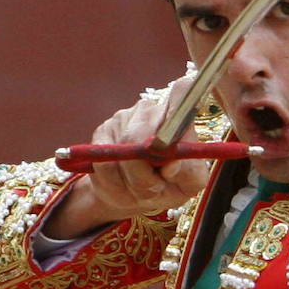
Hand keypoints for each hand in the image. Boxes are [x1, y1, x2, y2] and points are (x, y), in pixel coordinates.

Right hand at [44, 74, 211, 237]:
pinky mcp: (101, 133)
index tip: (173, 140)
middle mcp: (151, 109)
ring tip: (139, 192)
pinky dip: (114, 185)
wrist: (135, 197)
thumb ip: (187, 172)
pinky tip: (122, 188)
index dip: (181, 105)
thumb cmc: (169, 186)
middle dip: (146, 172)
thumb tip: (172, 163)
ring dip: (131, 182)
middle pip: (143, 132)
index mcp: (179, 116)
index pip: (182, 92)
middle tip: (155, 189)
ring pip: (121, 151)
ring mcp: (123, 118)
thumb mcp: (188, 185)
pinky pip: (104, 163)